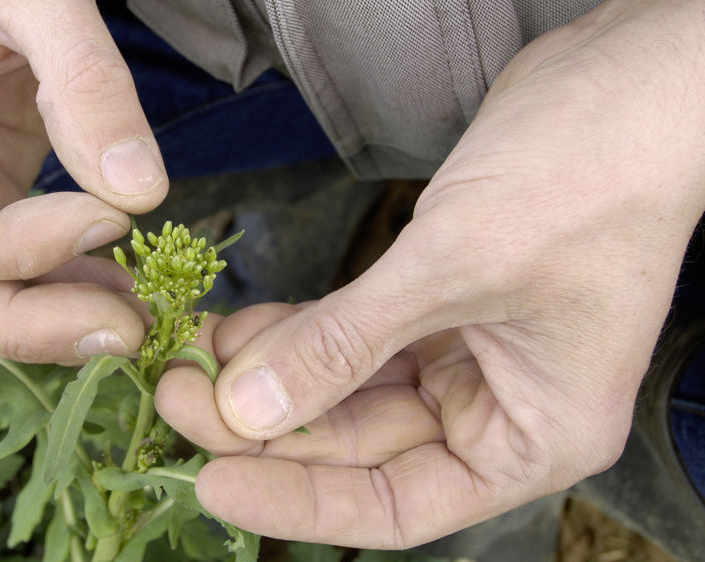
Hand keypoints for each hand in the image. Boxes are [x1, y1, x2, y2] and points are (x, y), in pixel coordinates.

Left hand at [156, 0, 704, 547]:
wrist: (624, 81)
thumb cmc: (585, 179)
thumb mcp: (454, 269)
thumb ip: (345, 344)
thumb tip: (246, 410)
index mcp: (534, 436)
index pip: (399, 505)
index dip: (301, 501)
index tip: (214, 484)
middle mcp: (498, 407)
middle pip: (360, 445)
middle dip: (266, 423)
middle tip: (180, 396)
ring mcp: (463, 352)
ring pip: (346, 387)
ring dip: (270, 373)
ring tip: (193, 358)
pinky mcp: (433, 300)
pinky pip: (349, 332)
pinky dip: (295, 329)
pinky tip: (237, 326)